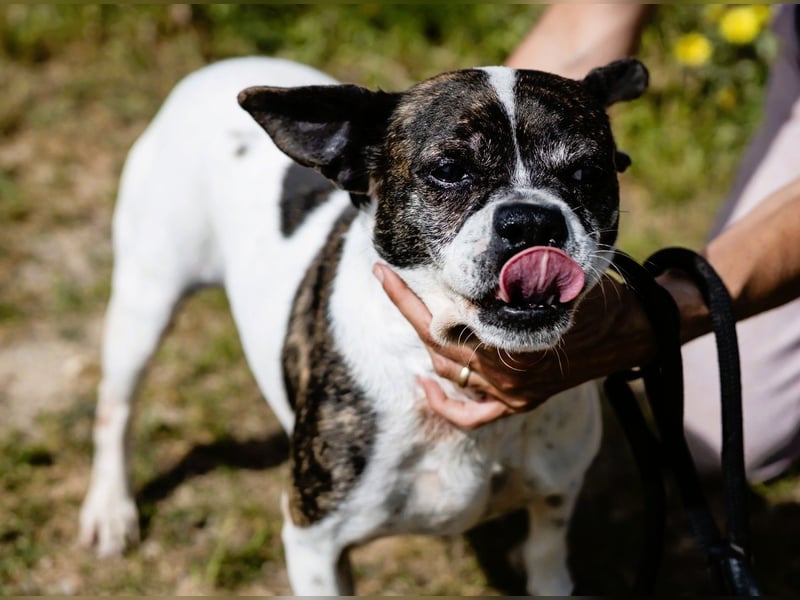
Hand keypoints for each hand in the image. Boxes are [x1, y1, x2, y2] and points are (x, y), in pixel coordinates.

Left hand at [373, 263, 661, 428]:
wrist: (631, 329)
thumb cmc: (593, 296)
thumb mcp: (555, 276)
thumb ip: (515, 279)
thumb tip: (478, 275)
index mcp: (510, 342)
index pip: (440, 321)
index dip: (407, 296)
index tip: (382, 271)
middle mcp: (505, 375)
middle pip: (437, 345)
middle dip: (407, 309)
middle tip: (386, 278)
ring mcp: (510, 394)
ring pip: (449, 372)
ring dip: (425, 343)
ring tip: (409, 309)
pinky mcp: (517, 403)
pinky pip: (472, 416)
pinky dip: (445, 404)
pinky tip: (424, 383)